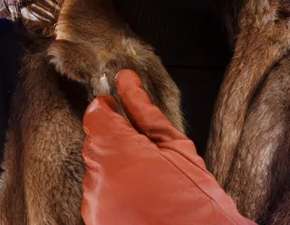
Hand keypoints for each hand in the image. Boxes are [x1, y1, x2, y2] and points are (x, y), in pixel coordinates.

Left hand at [81, 68, 256, 224]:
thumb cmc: (194, 201)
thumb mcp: (176, 147)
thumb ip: (145, 110)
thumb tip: (127, 80)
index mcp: (117, 152)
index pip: (96, 114)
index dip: (109, 107)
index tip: (120, 104)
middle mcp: (98, 179)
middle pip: (97, 142)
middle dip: (117, 139)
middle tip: (148, 148)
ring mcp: (95, 205)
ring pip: (98, 169)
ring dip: (117, 167)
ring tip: (150, 180)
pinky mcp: (96, 222)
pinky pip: (99, 194)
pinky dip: (115, 191)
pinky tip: (142, 197)